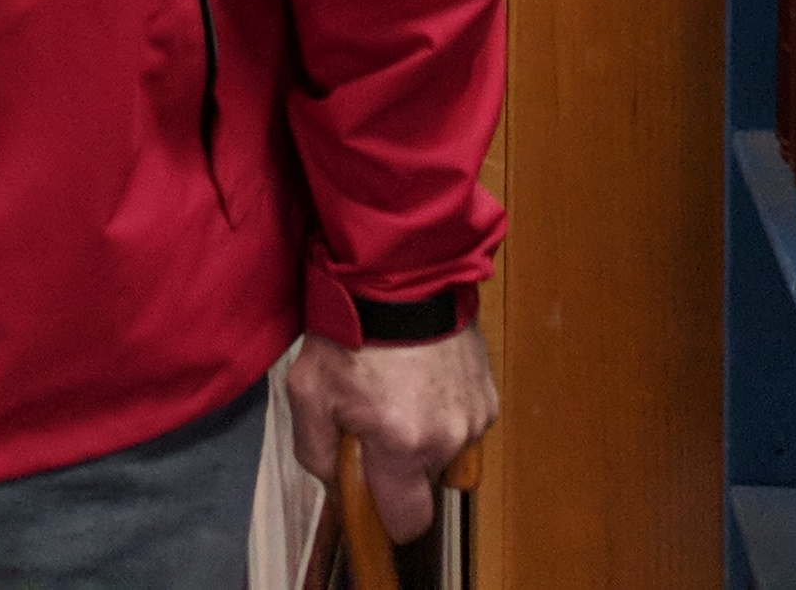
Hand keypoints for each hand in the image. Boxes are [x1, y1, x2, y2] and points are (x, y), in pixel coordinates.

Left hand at [287, 326, 494, 541]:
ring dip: (423, 439)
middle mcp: (446, 437)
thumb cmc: (351, 329)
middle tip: (373, 424)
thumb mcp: (308, 392)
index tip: (368, 494)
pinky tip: (418, 379)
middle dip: (398, 468)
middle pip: (423, 486)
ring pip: (445, 456)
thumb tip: (337, 484)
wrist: (401, 273)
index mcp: (402, 444)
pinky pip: (462, 426)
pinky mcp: (487, 395)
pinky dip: (442, 413)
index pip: (407, 522)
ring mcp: (473, 416)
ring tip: (397, 393)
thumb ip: (316, 453)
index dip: (384, 515)